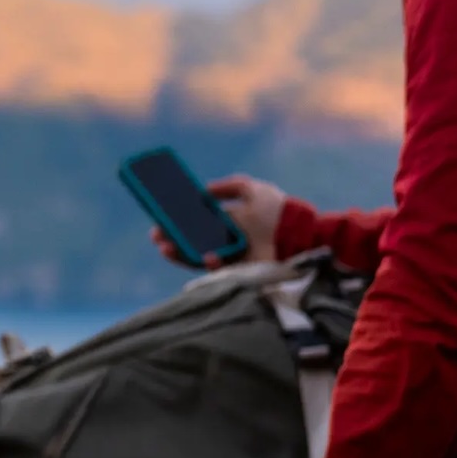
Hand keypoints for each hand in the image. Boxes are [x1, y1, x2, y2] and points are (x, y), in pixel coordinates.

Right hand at [149, 174, 288, 269]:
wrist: (300, 236)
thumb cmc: (279, 212)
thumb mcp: (255, 190)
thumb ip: (231, 186)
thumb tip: (204, 190)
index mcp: (227, 222)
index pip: (195, 222)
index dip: (178, 220)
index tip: (160, 215)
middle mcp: (224, 240)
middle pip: (190, 241)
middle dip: (170, 238)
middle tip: (156, 235)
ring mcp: (228, 257)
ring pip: (195, 257)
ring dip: (178, 253)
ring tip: (165, 247)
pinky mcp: (235, 271)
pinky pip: (214, 269)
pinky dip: (208, 262)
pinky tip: (209, 255)